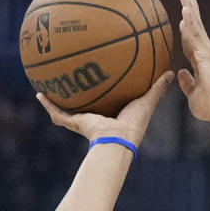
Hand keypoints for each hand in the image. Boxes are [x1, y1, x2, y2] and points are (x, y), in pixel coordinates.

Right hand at [36, 69, 174, 146]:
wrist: (117, 140)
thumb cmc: (134, 125)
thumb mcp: (148, 100)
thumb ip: (158, 87)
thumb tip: (170, 71)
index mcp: (112, 114)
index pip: (107, 100)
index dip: (105, 90)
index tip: (101, 78)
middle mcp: (96, 117)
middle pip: (84, 103)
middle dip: (78, 93)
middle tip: (72, 77)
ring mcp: (83, 121)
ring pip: (66, 109)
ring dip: (57, 99)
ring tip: (48, 84)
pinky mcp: (74, 122)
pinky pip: (57, 113)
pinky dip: (47, 105)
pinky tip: (39, 94)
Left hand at [177, 0, 209, 122]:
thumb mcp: (192, 92)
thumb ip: (187, 82)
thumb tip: (180, 73)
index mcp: (201, 61)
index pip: (191, 40)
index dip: (186, 27)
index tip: (182, 15)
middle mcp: (206, 54)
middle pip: (195, 27)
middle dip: (190, 10)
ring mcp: (207, 53)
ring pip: (196, 27)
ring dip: (190, 10)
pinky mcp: (206, 57)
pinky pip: (195, 37)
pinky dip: (190, 23)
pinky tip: (185, 13)